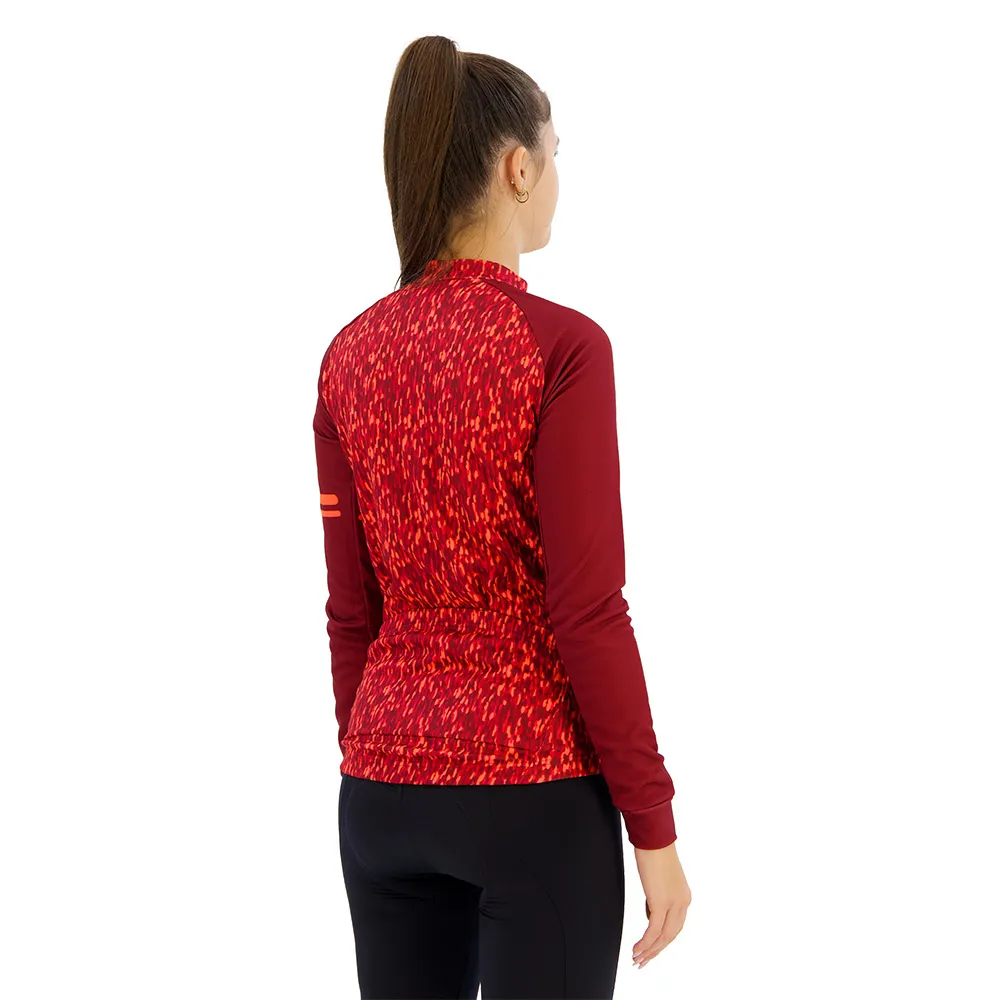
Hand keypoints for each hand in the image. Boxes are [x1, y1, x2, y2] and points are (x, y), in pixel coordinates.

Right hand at [631, 840, 690, 968]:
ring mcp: (673, 904)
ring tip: (637, 959)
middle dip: (656, 951)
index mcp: (684, 897)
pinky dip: (645, 943)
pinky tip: (636, 949)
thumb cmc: (654, 851)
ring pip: (663, 937)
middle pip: (671, 936)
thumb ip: (659, 894)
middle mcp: (682, 903)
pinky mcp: (661, 902)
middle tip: (642, 961)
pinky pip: (653, 930)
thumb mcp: (660, 878)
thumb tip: (651, 906)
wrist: (654, 838)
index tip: (650, 949)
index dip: (663, 941)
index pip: (675, 927)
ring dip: (649, 951)